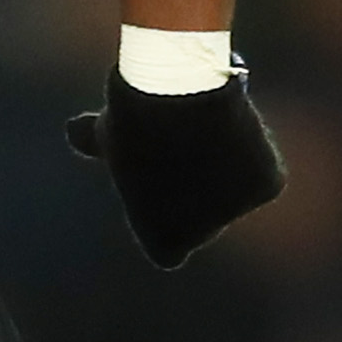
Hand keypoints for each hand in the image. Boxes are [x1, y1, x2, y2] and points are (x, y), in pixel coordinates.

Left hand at [67, 67, 284, 267]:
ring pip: (239, 190)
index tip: (164, 192)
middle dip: (202, 194)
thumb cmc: (134, 114)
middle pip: (209, 220)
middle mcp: (202, 235)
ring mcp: (237, 211)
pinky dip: (256, 151)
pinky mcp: (267, 185)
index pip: (172, 248)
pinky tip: (235, 126)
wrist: (173, 93)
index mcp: (162, 241)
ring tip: (207, 128)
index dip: (169, 220)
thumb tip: (74, 132)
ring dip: (231, 168)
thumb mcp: (108, 133)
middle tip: (188, 147)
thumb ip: (91, 143)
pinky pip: (265, 170)